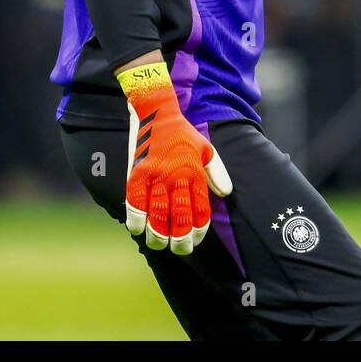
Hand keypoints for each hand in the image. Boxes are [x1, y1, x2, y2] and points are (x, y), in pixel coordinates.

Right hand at [117, 62, 232, 254]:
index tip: (196, 240)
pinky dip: (136, 218)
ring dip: (158, 234)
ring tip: (159, 245)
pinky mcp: (137, 172)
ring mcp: (156, 175)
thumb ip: (217, 172)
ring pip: (157, 214)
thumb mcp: (206, 148)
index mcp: (194, 172)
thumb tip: (225, 193)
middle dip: (180, 239)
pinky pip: (135, 202)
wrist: (156, 111)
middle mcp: (176, 176)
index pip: (200, 209)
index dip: (199, 229)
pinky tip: (138, 229)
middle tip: (180, 250)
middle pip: (179, 217)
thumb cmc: (182, 132)